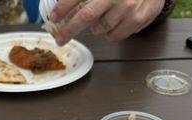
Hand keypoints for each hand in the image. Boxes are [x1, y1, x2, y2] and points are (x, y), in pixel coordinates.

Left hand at [50, 0, 164, 44]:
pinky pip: (114, 36)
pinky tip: (114, 22)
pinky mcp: (138, 20)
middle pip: (86, 17)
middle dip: (69, 30)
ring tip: (101, 18)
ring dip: (95, 28)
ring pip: (99, 29)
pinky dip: (109, 32)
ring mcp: (128, 8)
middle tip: (60, 38)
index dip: (63, 8)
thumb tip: (65, 8)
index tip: (53, 17)